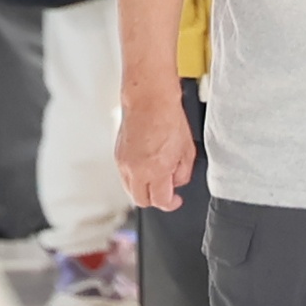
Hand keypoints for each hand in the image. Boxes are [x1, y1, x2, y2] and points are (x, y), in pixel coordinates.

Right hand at [117, 85, 196, 214]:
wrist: (149, 101)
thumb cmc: (168, 119)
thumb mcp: (188, 152)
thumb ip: (182, 174)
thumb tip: (175, 181)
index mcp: (155, 170)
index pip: (160, 201)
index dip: (171, 204)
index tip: (176, 200)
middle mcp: (135, 169)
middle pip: (141, 200)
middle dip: (155, 199)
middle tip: (165, 192)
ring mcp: (123, 162)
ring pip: (130, 189)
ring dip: (143, 188)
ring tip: (155, 176)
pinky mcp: (117, 154)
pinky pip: (125, 174)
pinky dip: (135, 176)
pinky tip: (145, 166)